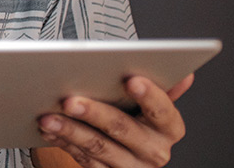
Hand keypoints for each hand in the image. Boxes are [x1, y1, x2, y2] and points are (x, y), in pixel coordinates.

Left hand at [36, 74, 193, 166]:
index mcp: (169, 128)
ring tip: (47, 116)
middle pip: (123, 129)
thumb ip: (163, 88)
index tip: (131, 79)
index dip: (149, 96)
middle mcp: (154, 151)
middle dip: (94, 113)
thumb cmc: (139, 117)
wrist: (133, 157)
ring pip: (97, 147)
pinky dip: (63, 143)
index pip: (163, 111)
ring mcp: (130, 166)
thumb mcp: (154, 104)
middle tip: (70, 99)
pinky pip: (84, 159)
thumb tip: (186, 74)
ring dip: (69, 130)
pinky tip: (47, 129)